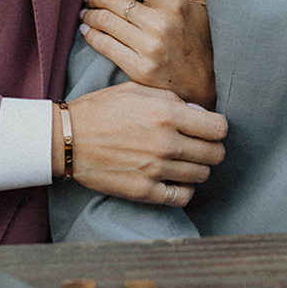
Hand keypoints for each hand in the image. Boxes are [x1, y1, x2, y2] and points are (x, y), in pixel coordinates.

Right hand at [52, 82, 227, 206]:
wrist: (67, 139)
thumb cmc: (101, 110)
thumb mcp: (136, 90)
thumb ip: (172, 100)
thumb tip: (200, 115)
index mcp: (167, 114)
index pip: (219, 128)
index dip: (218, 127)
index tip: (210, 128)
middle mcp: (166, 143)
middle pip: (215, 154)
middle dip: (212, 148)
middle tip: (200, 145)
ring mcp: (156, 170)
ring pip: (202, 175)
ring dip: (199, 168)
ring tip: (185, 161)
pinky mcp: (144, 191)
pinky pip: (182, 196)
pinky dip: (185, 189)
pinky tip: (176, 179)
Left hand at [80, 0, 215, 108]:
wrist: (207, 86)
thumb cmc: (205, 43)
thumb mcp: (206, 7)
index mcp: (174, 4)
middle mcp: (160, 24)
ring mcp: (148, 48)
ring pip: (103, 21)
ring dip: (88, 14)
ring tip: (87, 12)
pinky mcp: (139, 69)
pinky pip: (104, 45)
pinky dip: (91, 35)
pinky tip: (88, 31)